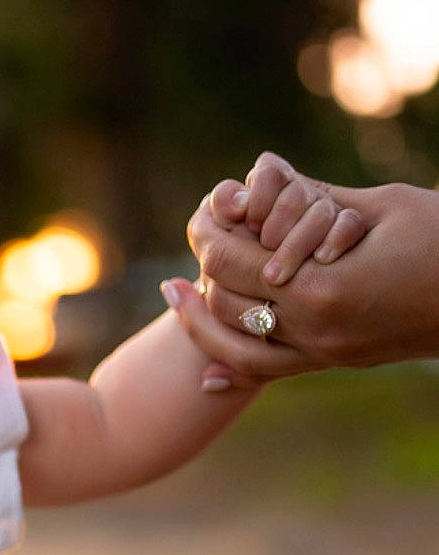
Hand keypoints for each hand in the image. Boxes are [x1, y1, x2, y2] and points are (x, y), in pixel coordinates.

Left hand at [168, 154, 438, 386]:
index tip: (201, 213)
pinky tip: (207, 374)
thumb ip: (314, 199)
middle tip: (194, 243)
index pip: (232, 263)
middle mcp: (314, 331)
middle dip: (202, 271)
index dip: (207, 234)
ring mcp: (324, 354)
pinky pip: (271, 375)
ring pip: (238, 349)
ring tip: (175, 295)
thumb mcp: (379, 206)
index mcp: (319, 289)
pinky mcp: (335, 363)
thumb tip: (265, 179)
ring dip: (200, 323)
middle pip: (227, 304)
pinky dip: (234, 373)